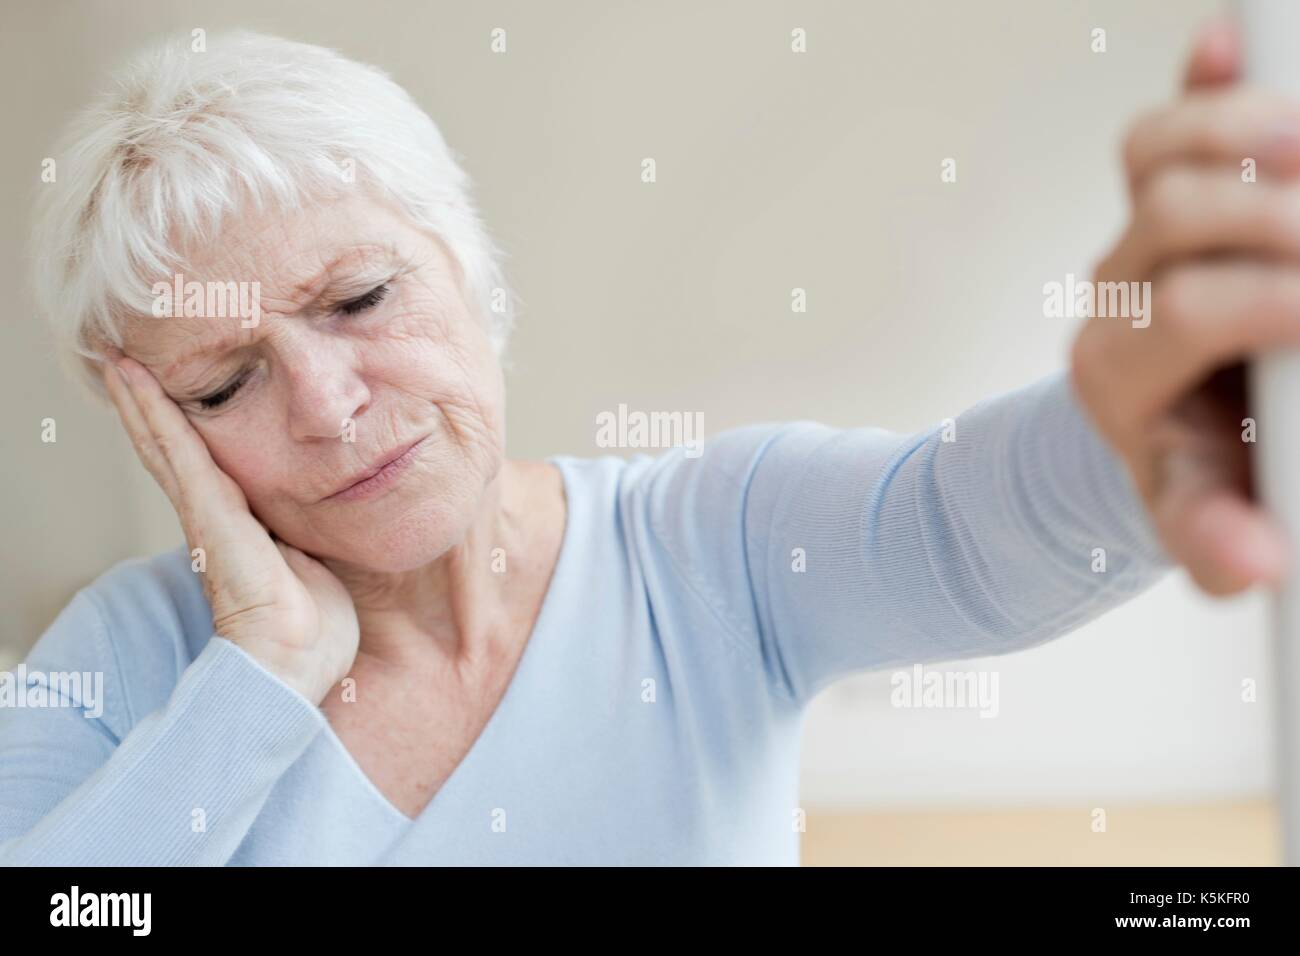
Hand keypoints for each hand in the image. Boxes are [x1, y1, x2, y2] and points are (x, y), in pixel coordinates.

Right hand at [101, 352, 358, 703]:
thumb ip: (305, 533)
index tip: (167, 388)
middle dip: (147, 407)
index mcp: (240, 524)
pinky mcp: (209, 518)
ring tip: (118, 364)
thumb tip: (323, 510)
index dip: (181, 427)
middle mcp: (214, 516)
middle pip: (171, 448)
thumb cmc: (312, 623)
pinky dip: (156, 417)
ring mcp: (206, 516)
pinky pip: (180, 455)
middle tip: (121, 363)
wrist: (296, 662)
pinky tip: (139, 387)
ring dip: (141, 402)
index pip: (202, 464)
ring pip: (166, 445)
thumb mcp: (314, 560)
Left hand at [1072, 15, 1299, 595]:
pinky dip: (1211, 76)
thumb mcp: (1199, 513)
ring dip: (1243, 130)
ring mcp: (1139, 236)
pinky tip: (1231, 43)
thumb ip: (1213, 538)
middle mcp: (1119, 291)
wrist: (1156, 428)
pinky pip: (1175, 119)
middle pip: (1175, 213)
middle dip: (1269, 214)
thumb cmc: (1194, 467)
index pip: (1185, 311)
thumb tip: (1251, 562)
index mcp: (1120, 372)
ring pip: (1158, 154)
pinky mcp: (1168, 194)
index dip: (1261, 302)